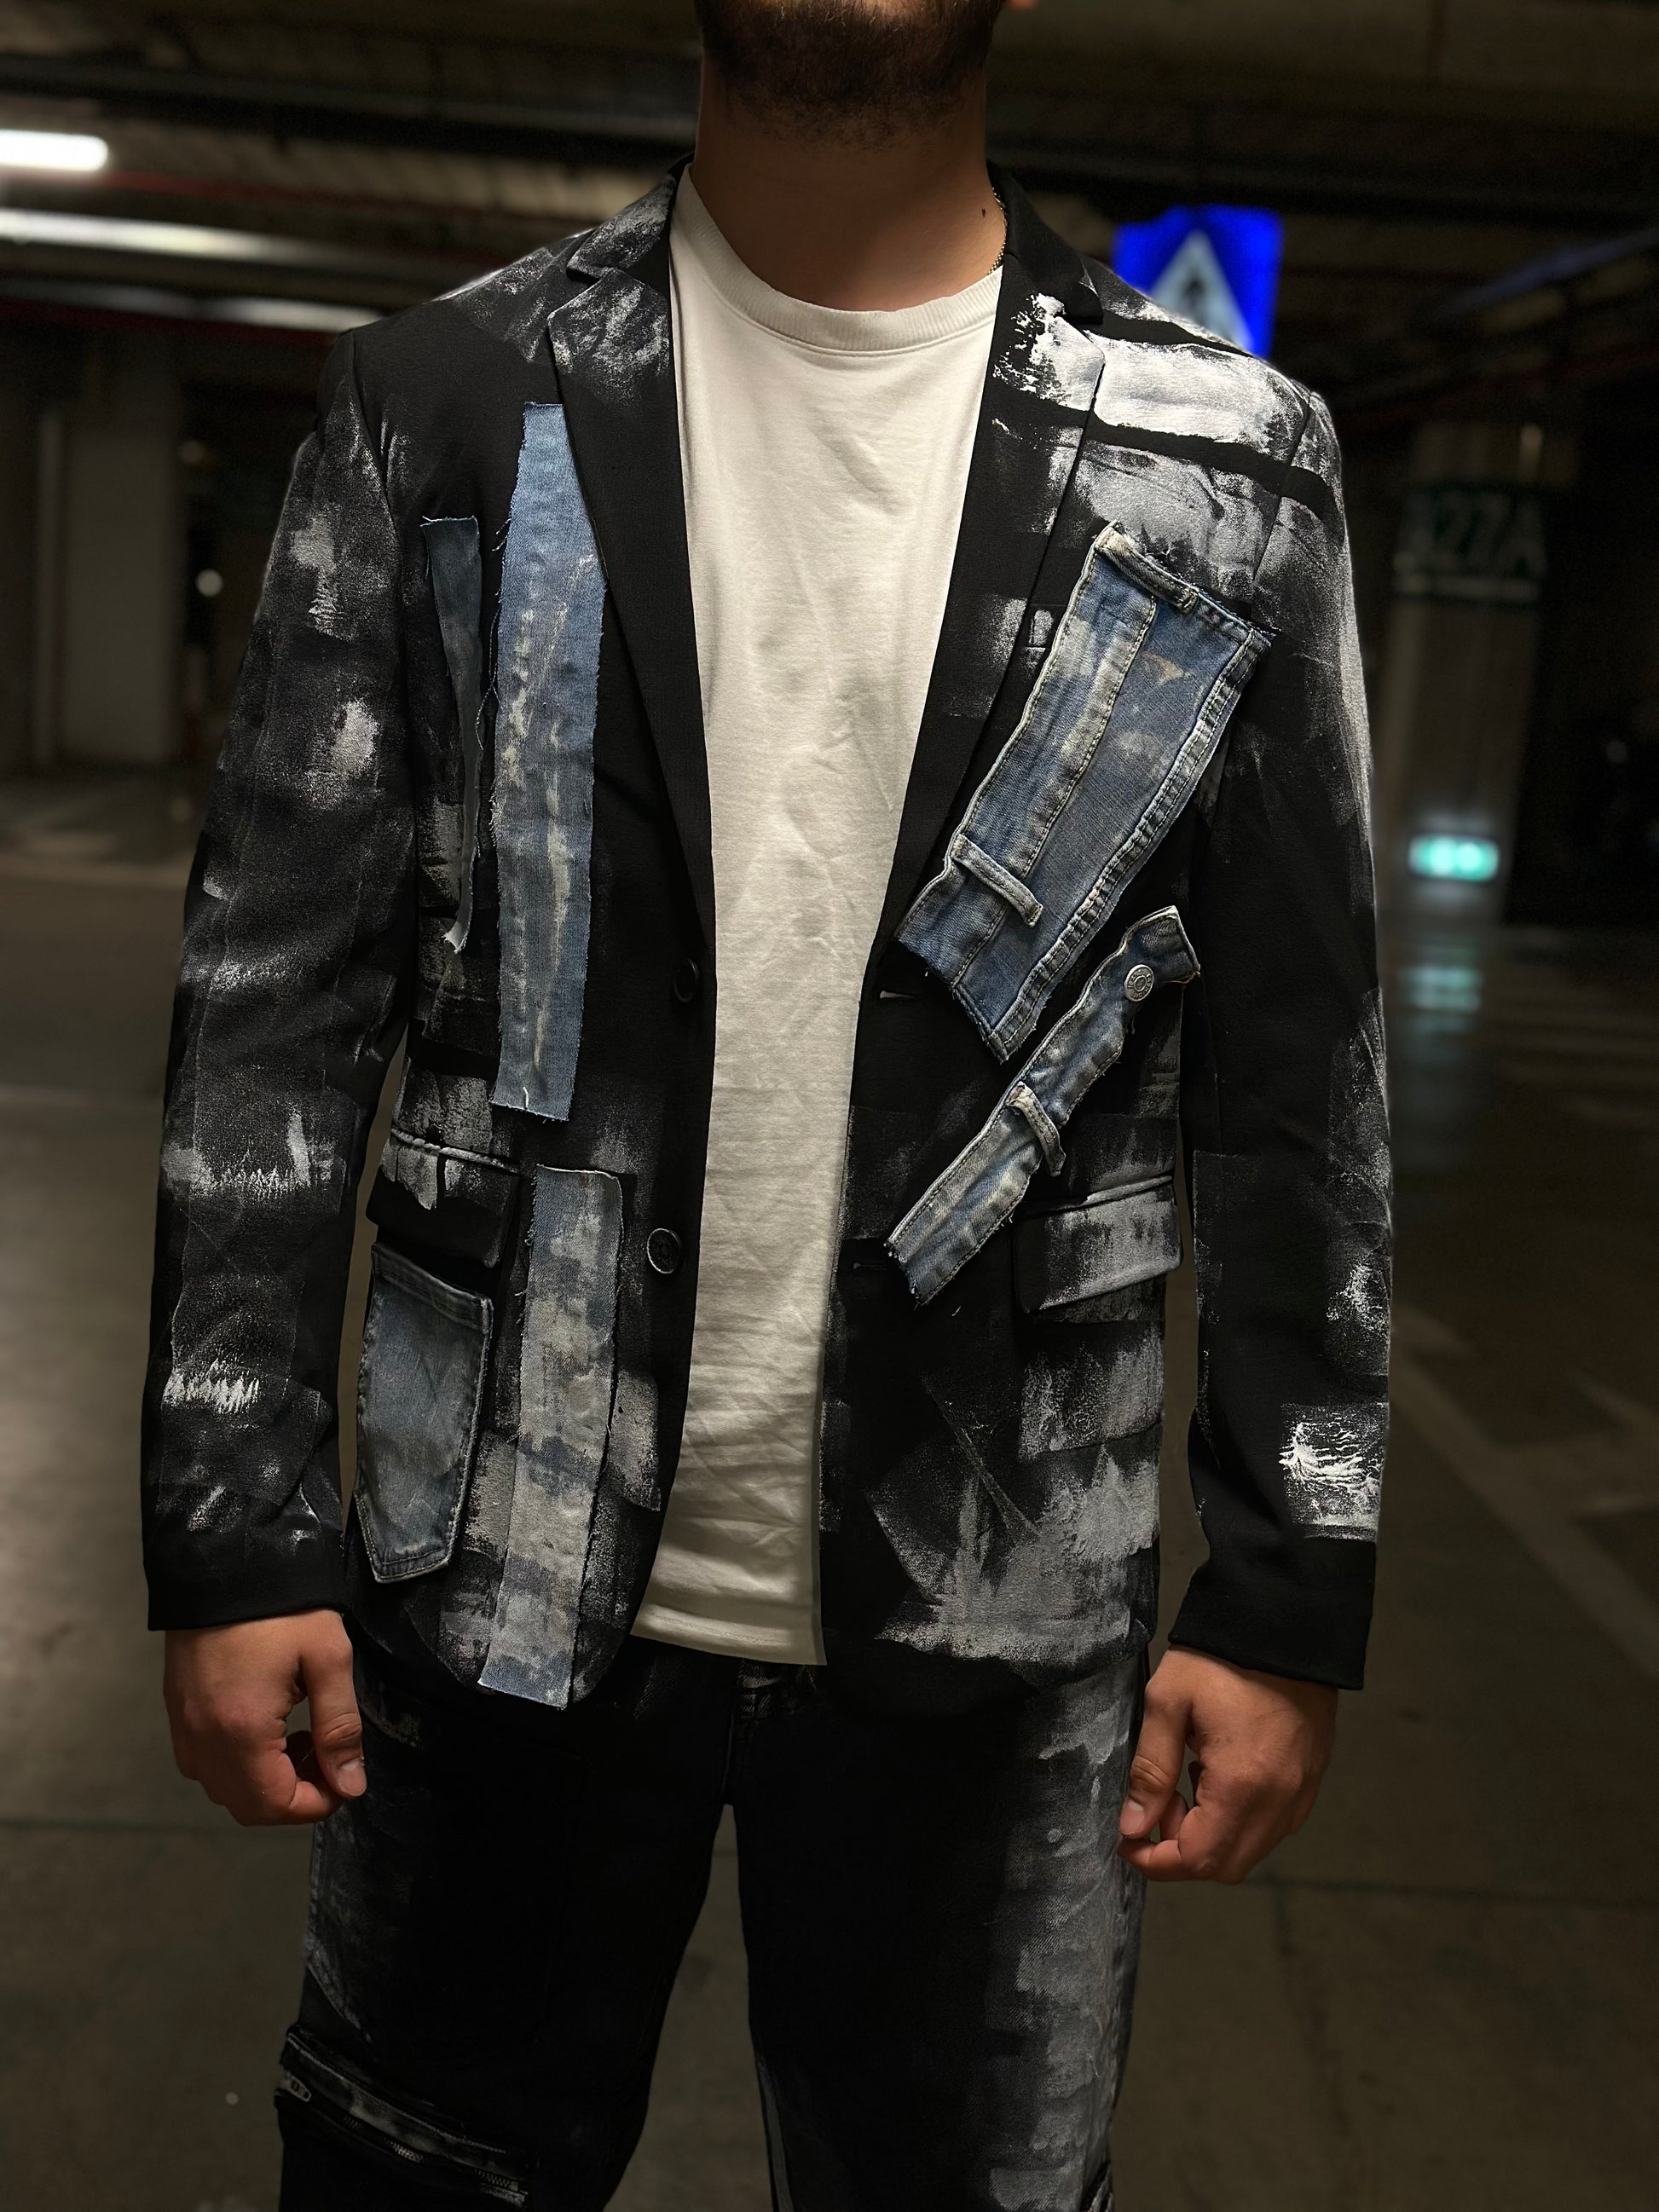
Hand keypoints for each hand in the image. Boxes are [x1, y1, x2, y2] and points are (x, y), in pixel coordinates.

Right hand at [163, 1609, 365, 1825]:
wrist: (224, 1560)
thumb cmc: (282, 1606)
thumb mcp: (327, 1658)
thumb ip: (339, 1727)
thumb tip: (350, 1784)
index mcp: (241, 1731)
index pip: (276, 1805)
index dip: (317, 1805)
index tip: (345, 1779)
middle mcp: (202, 1740)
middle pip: (247, 1806)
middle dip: (294, 1796)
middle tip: (326, 1757)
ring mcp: (183, 1727)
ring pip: (223, 1788)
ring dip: (265, 1781)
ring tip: (301, 1738)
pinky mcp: (177, 1711)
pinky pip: (203, 1763)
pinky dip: (238, 1763)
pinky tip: (267, 1727)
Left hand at [1117, 1648, 1335, 1882]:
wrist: (1285, 1623)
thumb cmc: (1220, 1658)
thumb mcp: (1167, 1703)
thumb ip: (1149, 1770)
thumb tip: (1133, 1827)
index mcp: (1242, 1785)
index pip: (1198, 1859)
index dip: (1155, 1862)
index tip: (1127, 1842)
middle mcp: (1280, 1801)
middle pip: (1227, 1866)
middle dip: (1182, 1850)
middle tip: (1157, 1804)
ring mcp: (1302, 1792)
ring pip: (1251, 1850)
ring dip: (1211, 1836)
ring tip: (1186, 1781)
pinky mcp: (1311, 1779)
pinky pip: (1273, 1826)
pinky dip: (1238, 1820)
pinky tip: (1218, 1775)